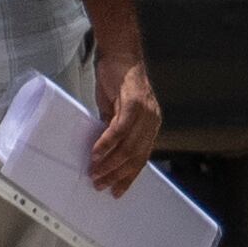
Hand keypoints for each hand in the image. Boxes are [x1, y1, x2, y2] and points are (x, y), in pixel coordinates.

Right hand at [85, 48, 162, 194]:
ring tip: (94, 172)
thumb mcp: (115, 110)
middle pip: (136, 156)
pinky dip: (107, 143)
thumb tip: (103, 149)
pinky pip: (120, 129)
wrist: (120, 55)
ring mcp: (145, 112)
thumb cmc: (116, 81)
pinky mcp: (134, 103)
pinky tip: (96, 153)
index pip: (142, 157)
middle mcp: (152, 121)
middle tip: (100, 184)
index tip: (117, 191)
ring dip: (110, 162)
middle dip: (117, 174)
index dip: (129, 176)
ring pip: (129, 145)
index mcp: (150, 126)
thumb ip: (113, 129)